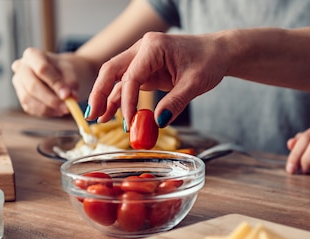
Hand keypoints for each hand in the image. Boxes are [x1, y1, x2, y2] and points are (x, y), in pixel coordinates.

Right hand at [11, 48, 93, 116]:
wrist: (60, 74)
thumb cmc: (64, 70)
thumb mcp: (71, 71)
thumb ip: (71, 82)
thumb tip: (69, 97)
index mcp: (32, 55)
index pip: (42, 69)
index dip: (55, 83)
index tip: (67, 95)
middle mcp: (20, 67)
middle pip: (32, 86)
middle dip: (51, 99)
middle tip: (67, 107)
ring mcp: (18, 83)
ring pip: (29, 99)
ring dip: (49, 108)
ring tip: (66, 109)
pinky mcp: (21, 97)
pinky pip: (31, 108)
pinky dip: (46, 112)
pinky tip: (58, 111)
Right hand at [86, 32, 228, 125]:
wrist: (218, 53)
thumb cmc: (209, 61)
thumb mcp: (195, 83)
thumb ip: (176, 103)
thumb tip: (157, 121)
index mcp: (153, 46)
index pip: (131, 76)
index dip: (127, 101)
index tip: (128, 121)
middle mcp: (143, 49)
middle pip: (112, 70)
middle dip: (100, 93)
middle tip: (92, 115)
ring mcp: (142, 59)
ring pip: (117, 78)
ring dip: (107, 98)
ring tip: (99, 119)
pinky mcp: (146, 70)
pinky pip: (128, 84)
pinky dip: (120, 99)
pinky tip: (112, 114)